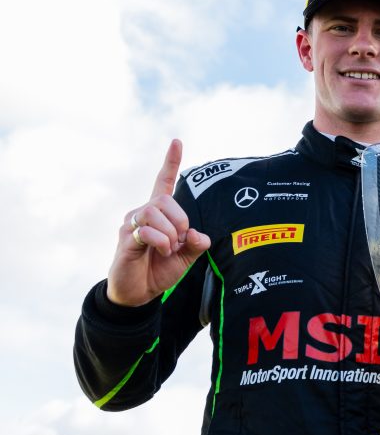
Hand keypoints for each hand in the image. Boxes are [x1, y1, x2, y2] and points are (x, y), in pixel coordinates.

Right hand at [106, 140, 211, 306]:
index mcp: (159, 214)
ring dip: (170, 233)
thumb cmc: (160, 270)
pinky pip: (146, 231)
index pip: (164, 182)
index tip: (177, 141)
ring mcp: (131, 225)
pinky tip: (161, 250)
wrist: (139, 293)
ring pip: (154, 212)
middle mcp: (142, 213)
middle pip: (165, 200)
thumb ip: (197, 243)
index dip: (171, 162)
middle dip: (180, 220)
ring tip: (168, 248)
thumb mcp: (187, 257)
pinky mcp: (126, 239)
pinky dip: (161, 241)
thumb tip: (199, 233)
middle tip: (179, 242)